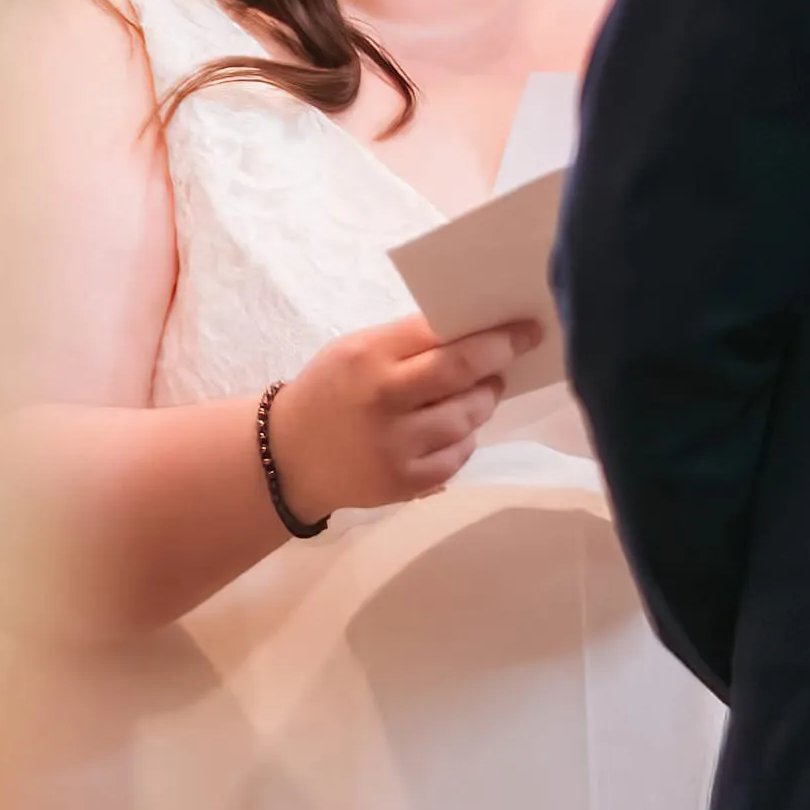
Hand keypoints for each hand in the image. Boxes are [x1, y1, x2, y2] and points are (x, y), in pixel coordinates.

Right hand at [270, 312, 520, 519]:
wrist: (287, 459)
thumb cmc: (329, 393)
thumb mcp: (355, 351)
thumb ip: (408, 343)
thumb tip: (474, 332)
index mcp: (369, 357)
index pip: (443, 337)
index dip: (491, 332)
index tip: (522, 327)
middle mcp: (384, 401)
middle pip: (462, 375)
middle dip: (500, 359)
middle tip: (516, 351)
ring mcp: (397, 446)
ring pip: (468, 418)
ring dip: (483, 400)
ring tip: (481, 391)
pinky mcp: (406, 482)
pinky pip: (459, 455)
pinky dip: (464, 438)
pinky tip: (454, 429)